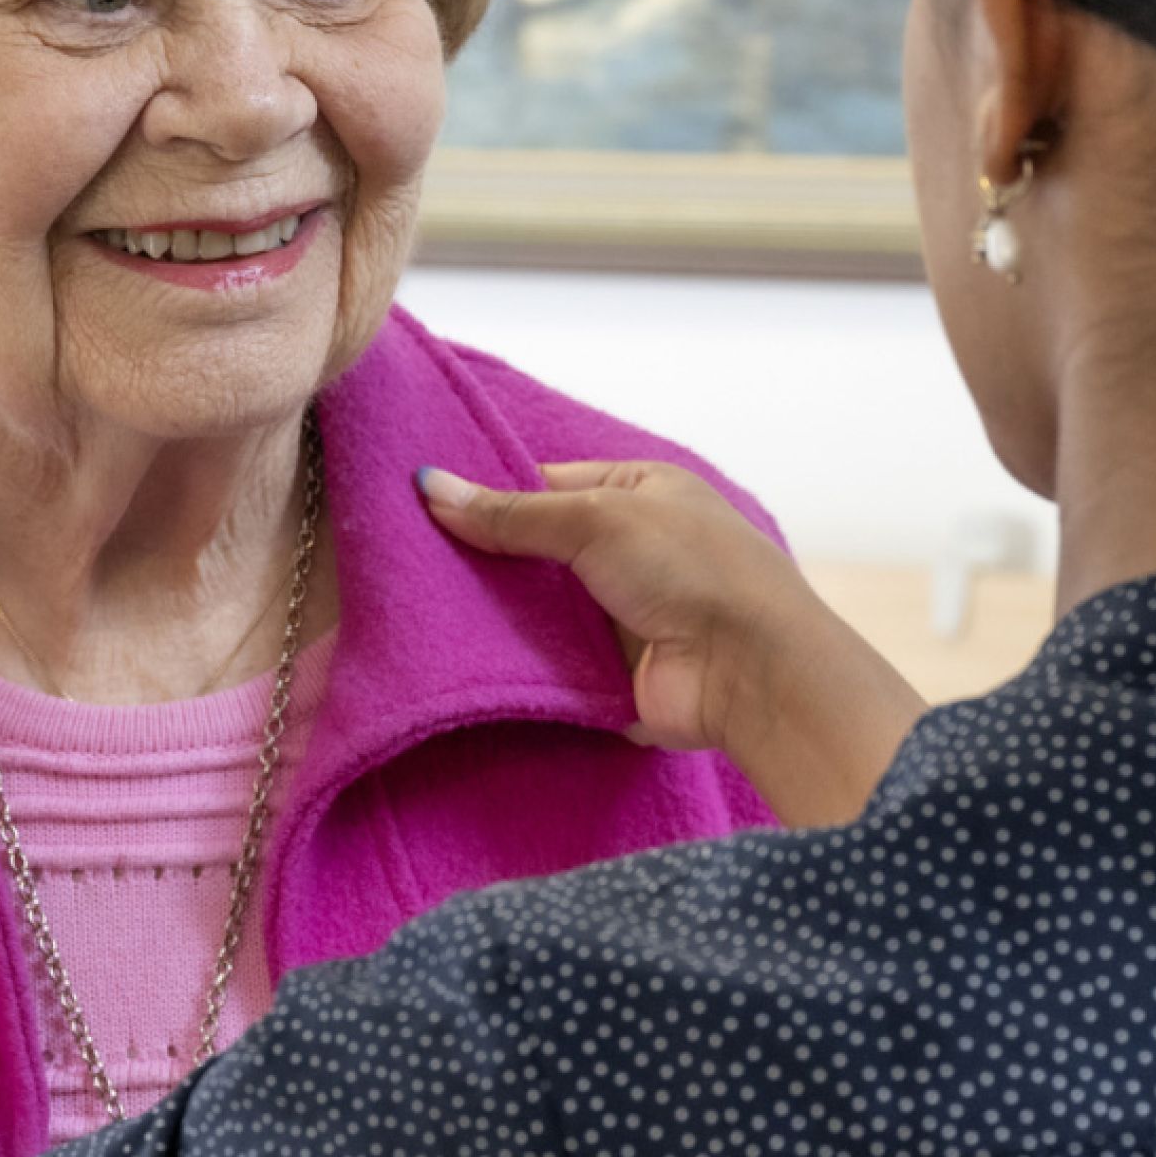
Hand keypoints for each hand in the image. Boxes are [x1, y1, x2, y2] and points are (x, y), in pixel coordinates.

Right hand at [417, 462, 920, 825]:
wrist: (749, 671)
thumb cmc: (691, 569)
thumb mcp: (596, 518)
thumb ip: (513, 513)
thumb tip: (430, 486)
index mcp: (639, 492)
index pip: (548, 484)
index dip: (491, 495)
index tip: (423, 503)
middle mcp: (630, 549)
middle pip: (536, 550)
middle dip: (484, 558)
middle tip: (405, 559)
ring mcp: (618, 614)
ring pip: (535, 608)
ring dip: (492, 613)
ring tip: (414, 605)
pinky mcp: (607, 672)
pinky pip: (545, 661)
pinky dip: (511, 660)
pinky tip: (453, 654)